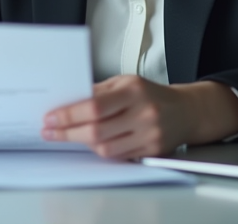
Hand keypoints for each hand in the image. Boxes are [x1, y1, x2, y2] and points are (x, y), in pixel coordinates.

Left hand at [41, 77, 237, 159]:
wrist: (186, 110)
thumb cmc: (151, 94)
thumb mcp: (125, 82)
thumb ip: (99, 91)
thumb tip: (68, 101)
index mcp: (133, 91)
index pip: (94, 106)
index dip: (69, 114)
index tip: (51, 118)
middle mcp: (143, 114)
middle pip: (97, 130)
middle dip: (68, 133)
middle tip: (50, 131)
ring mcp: (149, 135)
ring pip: (105, 148)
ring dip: (82, 143)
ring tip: (68, 136)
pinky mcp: (151, 152)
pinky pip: (118, 157)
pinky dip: (101, 150)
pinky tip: (91, 143)